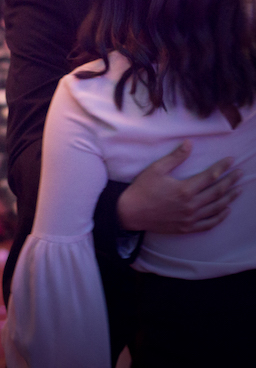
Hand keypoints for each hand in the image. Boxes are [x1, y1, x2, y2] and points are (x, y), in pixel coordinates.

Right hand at [117, 140, 240, 232]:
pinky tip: (226, 210)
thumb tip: (189, 143)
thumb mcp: (156, 169)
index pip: (210, 176)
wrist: (130, 213)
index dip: (222, 167)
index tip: (231, 160)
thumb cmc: (142, 189)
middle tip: (240, 173)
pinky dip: (220, 217)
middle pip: (218, 192)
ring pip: (217, 208)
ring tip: (238, 190)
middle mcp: (191, 205)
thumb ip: (175, 157)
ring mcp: (190, 218)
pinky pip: (209, 223)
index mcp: (184, 189)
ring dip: (230, 198)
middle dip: (231, 181)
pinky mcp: (187, 228)